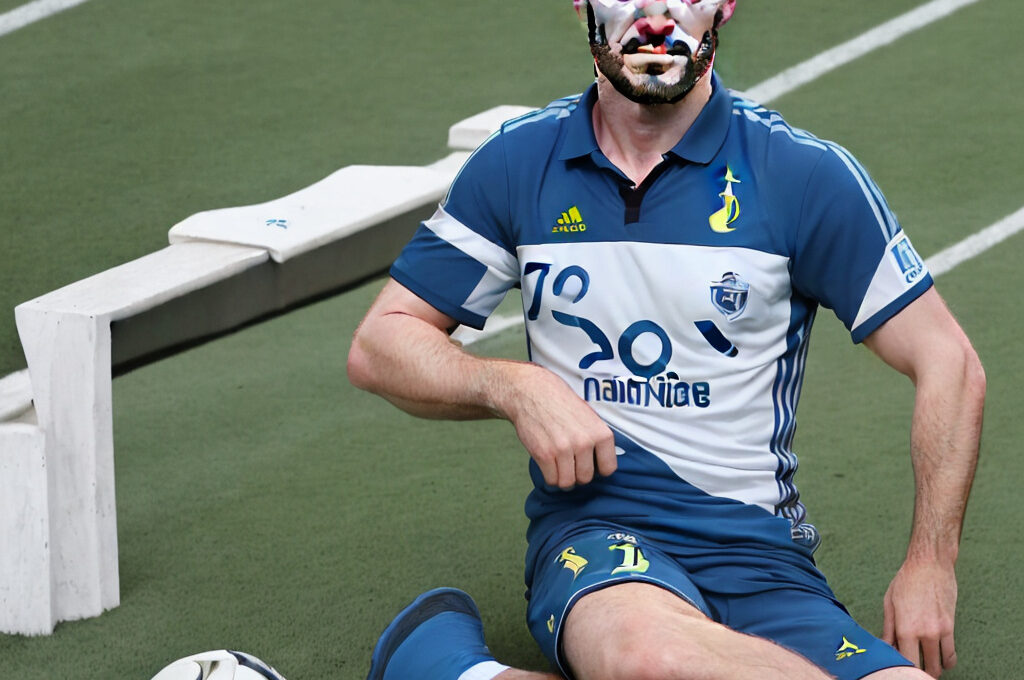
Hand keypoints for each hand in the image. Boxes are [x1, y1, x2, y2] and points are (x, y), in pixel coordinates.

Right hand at [496, 362, 615, 488]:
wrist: (531, 392)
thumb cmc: (560, 402)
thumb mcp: (588, 415)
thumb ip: (596, 438)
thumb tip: (601, 463)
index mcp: (600, 433)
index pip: (608, 468)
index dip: (598, 469)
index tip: (590, 464)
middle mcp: (584, 443)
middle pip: (585, 478)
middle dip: (577, 474)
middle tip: (570, 464)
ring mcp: (564, 450)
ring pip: (568, 483)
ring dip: (562, 478)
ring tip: (559, 467)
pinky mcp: (544, 454)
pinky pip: (551, 480)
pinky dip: (549, 477)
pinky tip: (548, 465)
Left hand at [882, 558, 957, 677]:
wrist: (930, 564)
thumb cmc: (906, 581)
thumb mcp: (889, 603)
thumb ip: (888, 629)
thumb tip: (885, 647)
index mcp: (905, 628)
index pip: (906, 661)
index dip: (903, 668)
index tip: (899, 667)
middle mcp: (924, 633)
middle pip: (926, 667)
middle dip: (919, 671)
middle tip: (912, 669)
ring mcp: (940, 631)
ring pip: (940, 664)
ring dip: (934, 668)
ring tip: (926, 666)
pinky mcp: (951, 627)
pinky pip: (951, 654)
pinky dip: (946, 661)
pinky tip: (940, 660)